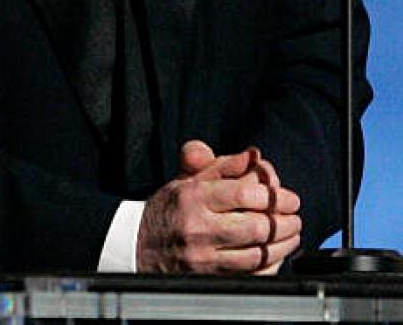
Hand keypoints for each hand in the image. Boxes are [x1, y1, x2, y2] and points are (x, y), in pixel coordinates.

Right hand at [136, 140, 301, 273]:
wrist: (139, 244)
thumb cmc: (170, 208)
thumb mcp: (188, 178)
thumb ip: (223, 165)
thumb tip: (253, 155)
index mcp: (194, 196)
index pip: (242, 193)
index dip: (272, 194)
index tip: (289, 196)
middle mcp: (198, 227)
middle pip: (254, 226)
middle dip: (284, 221)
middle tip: (295, 215)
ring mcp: (204, 256)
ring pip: (256, 253)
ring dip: (283, 244)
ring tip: (292, 233)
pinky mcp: (209, 278)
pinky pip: (249, 274)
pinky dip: (270, 264)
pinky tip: (278, 254)